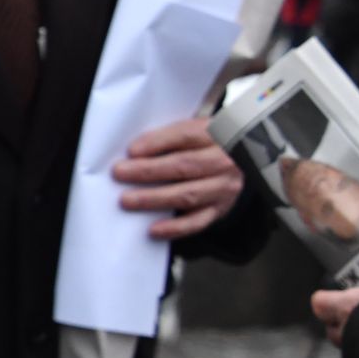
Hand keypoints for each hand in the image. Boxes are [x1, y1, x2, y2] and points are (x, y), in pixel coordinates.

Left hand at [112, 117, 242, 239]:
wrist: (239, 159)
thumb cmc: (204, 143)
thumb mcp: (193, 128)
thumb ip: (167, 136)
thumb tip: (133, 151)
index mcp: (215, 134)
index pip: (186, 136)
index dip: (157, 143)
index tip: (132, 151)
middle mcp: (223, 161)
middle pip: (184, 166)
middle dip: (148, 171)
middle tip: (119, 173)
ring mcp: (223, 187)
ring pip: (188, 194)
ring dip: (154, 199)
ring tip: (127, 200)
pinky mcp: (220, 209)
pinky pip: (197, 222)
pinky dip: (175, 227)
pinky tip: (153, 229)